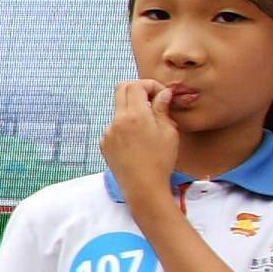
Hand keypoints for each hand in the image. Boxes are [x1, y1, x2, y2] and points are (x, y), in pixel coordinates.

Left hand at [100, 79, 181, 197]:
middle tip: (153, 101)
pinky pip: (114, 127)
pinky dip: (126, 126)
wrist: (143, 187)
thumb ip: (162, 108)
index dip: (150, 85)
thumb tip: (163, 93)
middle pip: (121, 90)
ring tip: (150, 128)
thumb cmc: (160, 160)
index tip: (161, 95)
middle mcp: (116, 121)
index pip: (135, 85)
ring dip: (133, 111)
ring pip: (119, 110)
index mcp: (134, 115)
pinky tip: (138, 142)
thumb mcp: (168, 131)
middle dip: (138, 90)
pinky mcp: (104, 144)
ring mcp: (107, 133)